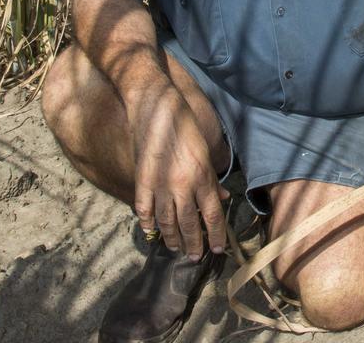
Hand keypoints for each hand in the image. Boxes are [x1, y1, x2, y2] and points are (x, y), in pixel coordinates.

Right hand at [131, 96, 228, 260]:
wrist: (155, 106)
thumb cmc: (184, 124)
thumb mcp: (206, 150)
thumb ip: (212, 178)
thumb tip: (221, 198)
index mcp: (202, 177)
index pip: (213, 215)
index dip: (216, 235)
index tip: (217, 250)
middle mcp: (182, 185)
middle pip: (190, 224)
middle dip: (194, 244)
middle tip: (194, 257)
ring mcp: (160, 184)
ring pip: (167, 221)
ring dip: (172, 238)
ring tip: (175, 249)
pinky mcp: (141, 179)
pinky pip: (144, 209)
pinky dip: (146, 223)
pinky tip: (150, 232)